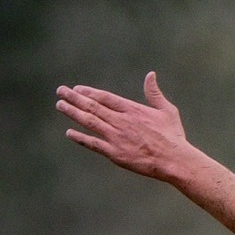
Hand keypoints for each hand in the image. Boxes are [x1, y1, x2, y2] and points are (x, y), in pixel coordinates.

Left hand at [57, 73, 192, 181]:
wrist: (175, 160)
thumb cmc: (173, 136)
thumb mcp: (167, 110)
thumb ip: (154, 93)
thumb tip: (151, 75)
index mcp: (132, 109)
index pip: (104, 97)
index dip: (89, 92)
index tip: (77, 88)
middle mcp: (120, 121)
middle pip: (92, 106)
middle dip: (74, 98)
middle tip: (60, 91)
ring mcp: (116, 137)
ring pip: (89, 122)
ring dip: (73, 112)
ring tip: (60, 105)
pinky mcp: (115, 154)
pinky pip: (93, 144)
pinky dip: (80, 138)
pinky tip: (69, 133)